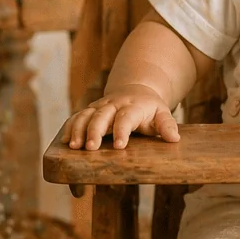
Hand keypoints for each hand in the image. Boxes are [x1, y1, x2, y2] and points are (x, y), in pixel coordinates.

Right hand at [64, 84, 179, 151]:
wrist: (136, 90)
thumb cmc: (150, 109)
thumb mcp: (163, 114)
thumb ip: (167, 125)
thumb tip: (174, 138)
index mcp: (133, 106)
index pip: (126, 118)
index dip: (122, 131)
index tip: (119, 147)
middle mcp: (114, 104)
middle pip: (101, 115)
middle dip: (94, 131)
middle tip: (90, 148)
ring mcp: (100, 106)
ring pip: (85, 115)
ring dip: (78, 130)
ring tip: (73, 147)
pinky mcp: (90, 111)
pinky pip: (77, 117)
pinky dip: (69, 127)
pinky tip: (65, 142)